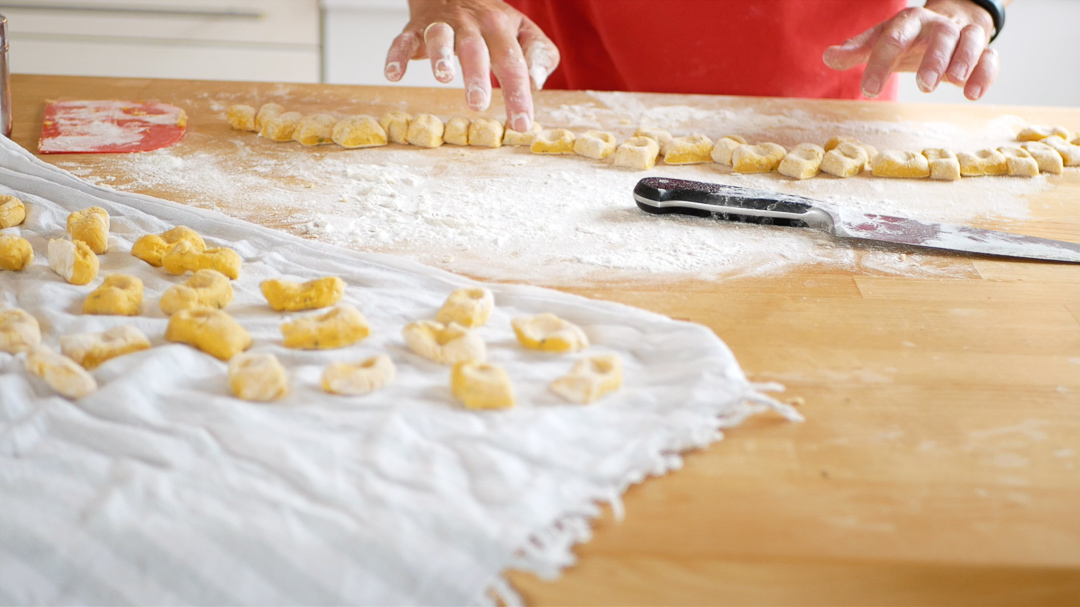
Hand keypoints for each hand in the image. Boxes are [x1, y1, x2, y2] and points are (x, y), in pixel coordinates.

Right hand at [384, 0, 559, 130]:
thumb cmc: (491, 20)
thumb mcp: (523, 31)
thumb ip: (538, 54)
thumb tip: (536, 82)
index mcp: (499, 29)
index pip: (512, 63)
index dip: (518, 95)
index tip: (521, 124)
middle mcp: (470, 25)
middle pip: (475, 49)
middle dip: (476, 76)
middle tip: (478, 105)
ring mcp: (441, 25)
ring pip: (439, 37)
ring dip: (440, 57)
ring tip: (443, 78)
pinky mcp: (415, 29)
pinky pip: (403, 40)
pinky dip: (397, 55)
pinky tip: (393, 74)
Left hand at [822, 0, 1000, 100]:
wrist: (951, 20)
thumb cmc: (910, 38)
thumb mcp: (882, 40)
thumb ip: (858, 49)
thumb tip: (828, 57)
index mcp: (910, 22)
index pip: (894, 37)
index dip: (880, 62)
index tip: (867, 90)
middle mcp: (939, 26)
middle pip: (941, 35)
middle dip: (934, 58)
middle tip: (923, 86)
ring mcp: (964, 36)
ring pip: (971, 40)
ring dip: (965, 60)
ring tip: (954, 82)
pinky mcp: (983, 51)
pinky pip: (991, 57)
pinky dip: (985, 73)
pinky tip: (973, 94)